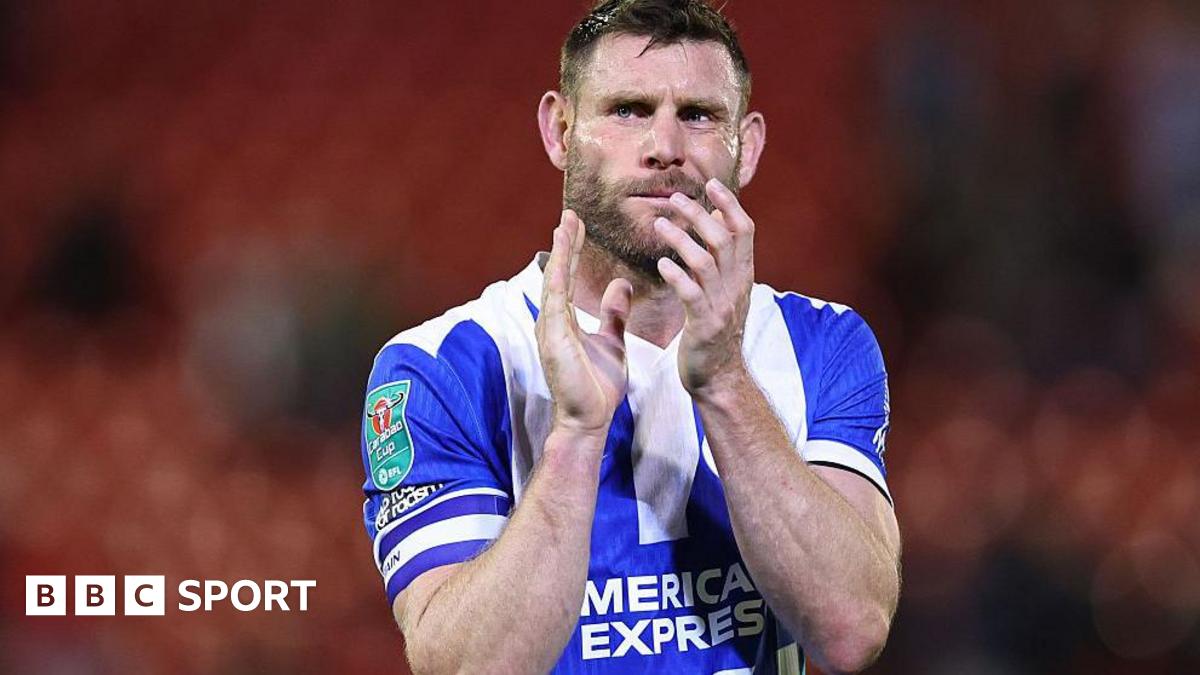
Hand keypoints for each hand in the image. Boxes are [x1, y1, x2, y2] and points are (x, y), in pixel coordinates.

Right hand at [536, 210, 633, 435]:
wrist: (589, 419)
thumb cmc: (598, 386)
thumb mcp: (613, 341)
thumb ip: (614, 313)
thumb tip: (622, 284)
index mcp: (565, 321)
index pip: (569, 277)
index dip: (573, 250)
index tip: (578, 224)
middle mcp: (553, 321)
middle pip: (557, 273)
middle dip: (564, 244)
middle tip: (570, 214)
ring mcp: (549, 329)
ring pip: (553, 282)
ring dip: (559, 253)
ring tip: (565, 225)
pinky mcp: (553, 338)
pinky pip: (555, 301)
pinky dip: (557, 277)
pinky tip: (560, 258)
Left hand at [655, 178, 754, 397]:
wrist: (720, 377)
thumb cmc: (716, 331)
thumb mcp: (725, 289)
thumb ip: (722, 256)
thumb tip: (716, 216)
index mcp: (742, 275)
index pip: (744, 230)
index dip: (730, 204)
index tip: (711, 183)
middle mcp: (736, 286)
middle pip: (723, 239)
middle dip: (700, 215)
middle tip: (675, 198)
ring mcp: (722, 306)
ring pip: (706, 262)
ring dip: (682, 239)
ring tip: (659, 225)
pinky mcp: (705, 325)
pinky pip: (691, 294)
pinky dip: (677, 276)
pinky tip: (661, 265)